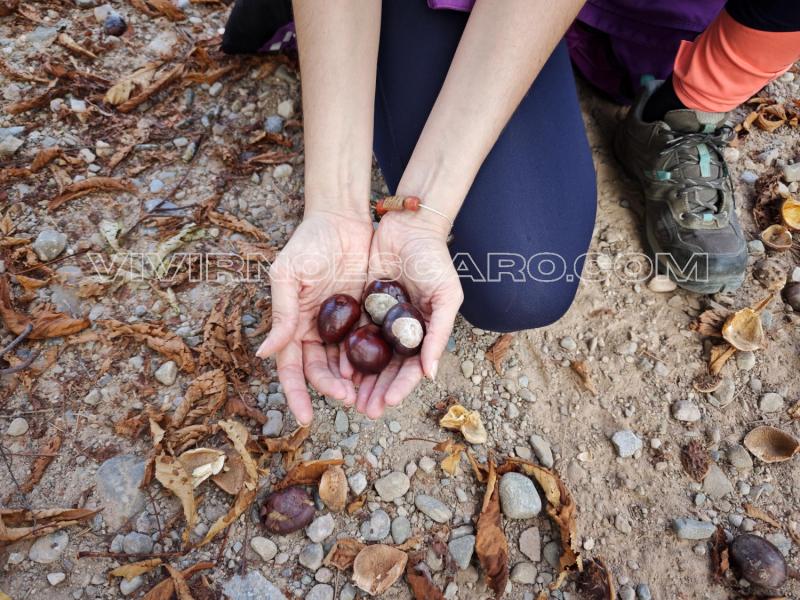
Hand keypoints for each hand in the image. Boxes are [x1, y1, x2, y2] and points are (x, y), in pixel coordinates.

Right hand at [256, 210, 372, 425]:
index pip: (292, 368)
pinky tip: (384, 374)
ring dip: (355, 384)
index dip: (296, 394)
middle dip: (332, 389)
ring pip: (347, 364)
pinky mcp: (366, 317)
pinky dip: (374, 362)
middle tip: (349, 399)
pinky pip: (370, 345)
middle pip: (322, 371)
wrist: (343, 218)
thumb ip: (282, 313)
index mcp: (294, 325)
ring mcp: (343, 326)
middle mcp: (317, 331)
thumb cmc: (309, 243)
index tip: (304, 418)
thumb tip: (264, 353)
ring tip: (368, 398)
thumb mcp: (289, 275)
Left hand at [356, 210, 462, 417]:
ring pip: (369, 358)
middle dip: (377, 391)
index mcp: (423, 332)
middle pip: (387, 370)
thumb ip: (439, 334)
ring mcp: (379, 321)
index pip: (412, 368)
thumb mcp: (446, 296)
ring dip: (360, 379)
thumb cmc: (434, 260)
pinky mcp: (361, 307)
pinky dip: (346, 353)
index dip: (400, 387)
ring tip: (349, 398)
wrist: (408, 226)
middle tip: (366, 410)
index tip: (388, 403)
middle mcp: (400, 332)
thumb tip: (430, 375)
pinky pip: (352, 335)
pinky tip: (337, 368)